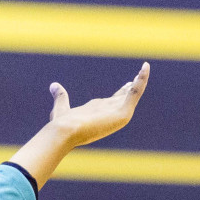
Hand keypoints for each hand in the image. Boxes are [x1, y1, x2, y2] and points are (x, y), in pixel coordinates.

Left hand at [10, 62, 150, 187]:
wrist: (67, 131)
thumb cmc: (64, 124)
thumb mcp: (62, 107)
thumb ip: (61, 96)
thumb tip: (54, 85)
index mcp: (99, 112)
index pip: (112, 101)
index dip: (121, 92)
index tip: (127, 84)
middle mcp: (110, 111)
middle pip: (123, 97)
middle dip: (131, 88)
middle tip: (137, 78)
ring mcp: (118, 112)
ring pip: (132, 93)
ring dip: (140, 80)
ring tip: (145, 69)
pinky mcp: (123, 112)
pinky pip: (135, 92)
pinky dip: (142, 79)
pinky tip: (145, 68)